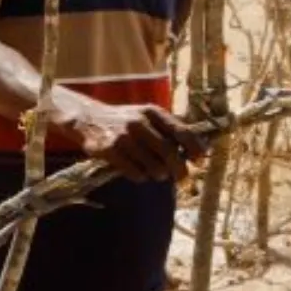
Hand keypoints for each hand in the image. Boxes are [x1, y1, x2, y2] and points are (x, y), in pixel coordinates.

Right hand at [50, 92, 202, 183]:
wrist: (88, 118)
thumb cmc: (124, 119)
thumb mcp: (146, 115)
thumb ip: (167, 128)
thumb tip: (195, 148)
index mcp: (152, 112)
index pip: (180, 130)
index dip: (194, 147)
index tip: (201, 159)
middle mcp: (139, 122)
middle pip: (168, 151)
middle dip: (179, 168)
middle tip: (184, 178)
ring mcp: (124, 136)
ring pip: (152, 165)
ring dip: (160, 174)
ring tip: (159, 174)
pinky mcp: (109, 150)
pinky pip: (134, 172)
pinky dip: (141, 177)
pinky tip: (141, 174)